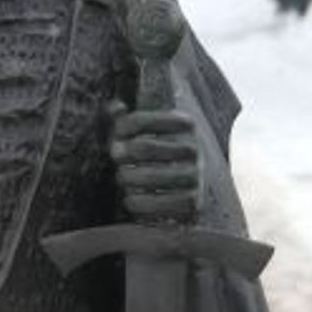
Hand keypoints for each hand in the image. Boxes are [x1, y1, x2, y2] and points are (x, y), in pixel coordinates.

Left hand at [109, 105, 200, 222]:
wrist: (189, 189)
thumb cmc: (158, 153)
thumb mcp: (146, 130)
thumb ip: (125, 116)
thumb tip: (118, 108)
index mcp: (184, 123)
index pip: (141, 120)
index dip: (121, 128)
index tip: (116, 135)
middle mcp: (193, 148)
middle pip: (142, 147)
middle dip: (120, 154)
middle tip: (115, 157)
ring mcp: (195, 176)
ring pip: (148, 176)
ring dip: (125, 178)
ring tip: (122, 178)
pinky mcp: (192, 202)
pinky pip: (154, 204)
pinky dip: (135, 202)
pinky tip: (130, 199)